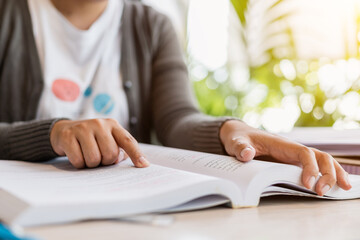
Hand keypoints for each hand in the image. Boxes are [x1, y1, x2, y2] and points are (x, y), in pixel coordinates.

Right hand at [50, 119, 149, 168]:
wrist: (63, 130)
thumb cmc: (92, 139)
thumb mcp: (107, 140)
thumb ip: (121, 150)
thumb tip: (138, 162)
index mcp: (113, 125)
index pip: (127, 140)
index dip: (136, 154)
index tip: (144, 165)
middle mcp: (99, 124)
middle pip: (110, 154)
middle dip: (105, 161)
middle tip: (98, 156)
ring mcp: (83, 128)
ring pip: (94, 159)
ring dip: (91, 164)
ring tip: (87, 155)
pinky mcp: (68, 136)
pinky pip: (78, 160)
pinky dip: (78, 164)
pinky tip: (76, 154)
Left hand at [220, 120, 351, 195]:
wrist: (240, 135)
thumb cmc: (240, 139)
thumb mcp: (236, 143)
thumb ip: (240, 148)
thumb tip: (247, 154)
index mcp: (281, 144)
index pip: (303, 153)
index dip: (310, 167)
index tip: (308, 184)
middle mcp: (292, 149)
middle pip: (319, 156)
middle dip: (327, 173)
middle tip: (322, 191)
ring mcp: (295, 156)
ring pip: (322, 161)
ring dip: (334, 173)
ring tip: (344, 188)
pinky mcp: (293, 162)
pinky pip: (316, 167)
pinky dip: (328, 174)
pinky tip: (336, 185)